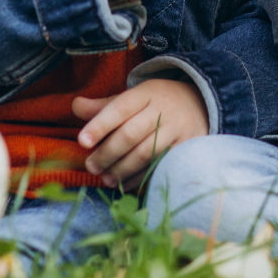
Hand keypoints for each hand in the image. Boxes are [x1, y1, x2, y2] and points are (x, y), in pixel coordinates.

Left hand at [72, 79, 208, 191]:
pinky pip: (160, 166)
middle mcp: (162, 109)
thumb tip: (75, 107)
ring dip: (122, 169)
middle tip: (90, 166)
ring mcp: (177, 129)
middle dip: (107, 152)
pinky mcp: (188, 148)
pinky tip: (125, 184)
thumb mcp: (133, 97)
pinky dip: (141, 177)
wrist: (201, 103)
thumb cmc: (156, 103)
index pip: (119, 108)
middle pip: (130, 134)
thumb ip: (104, 106)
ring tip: (105, 178)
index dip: (99, 125)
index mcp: (145, 93)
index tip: (81, 141)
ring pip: (146, 153)